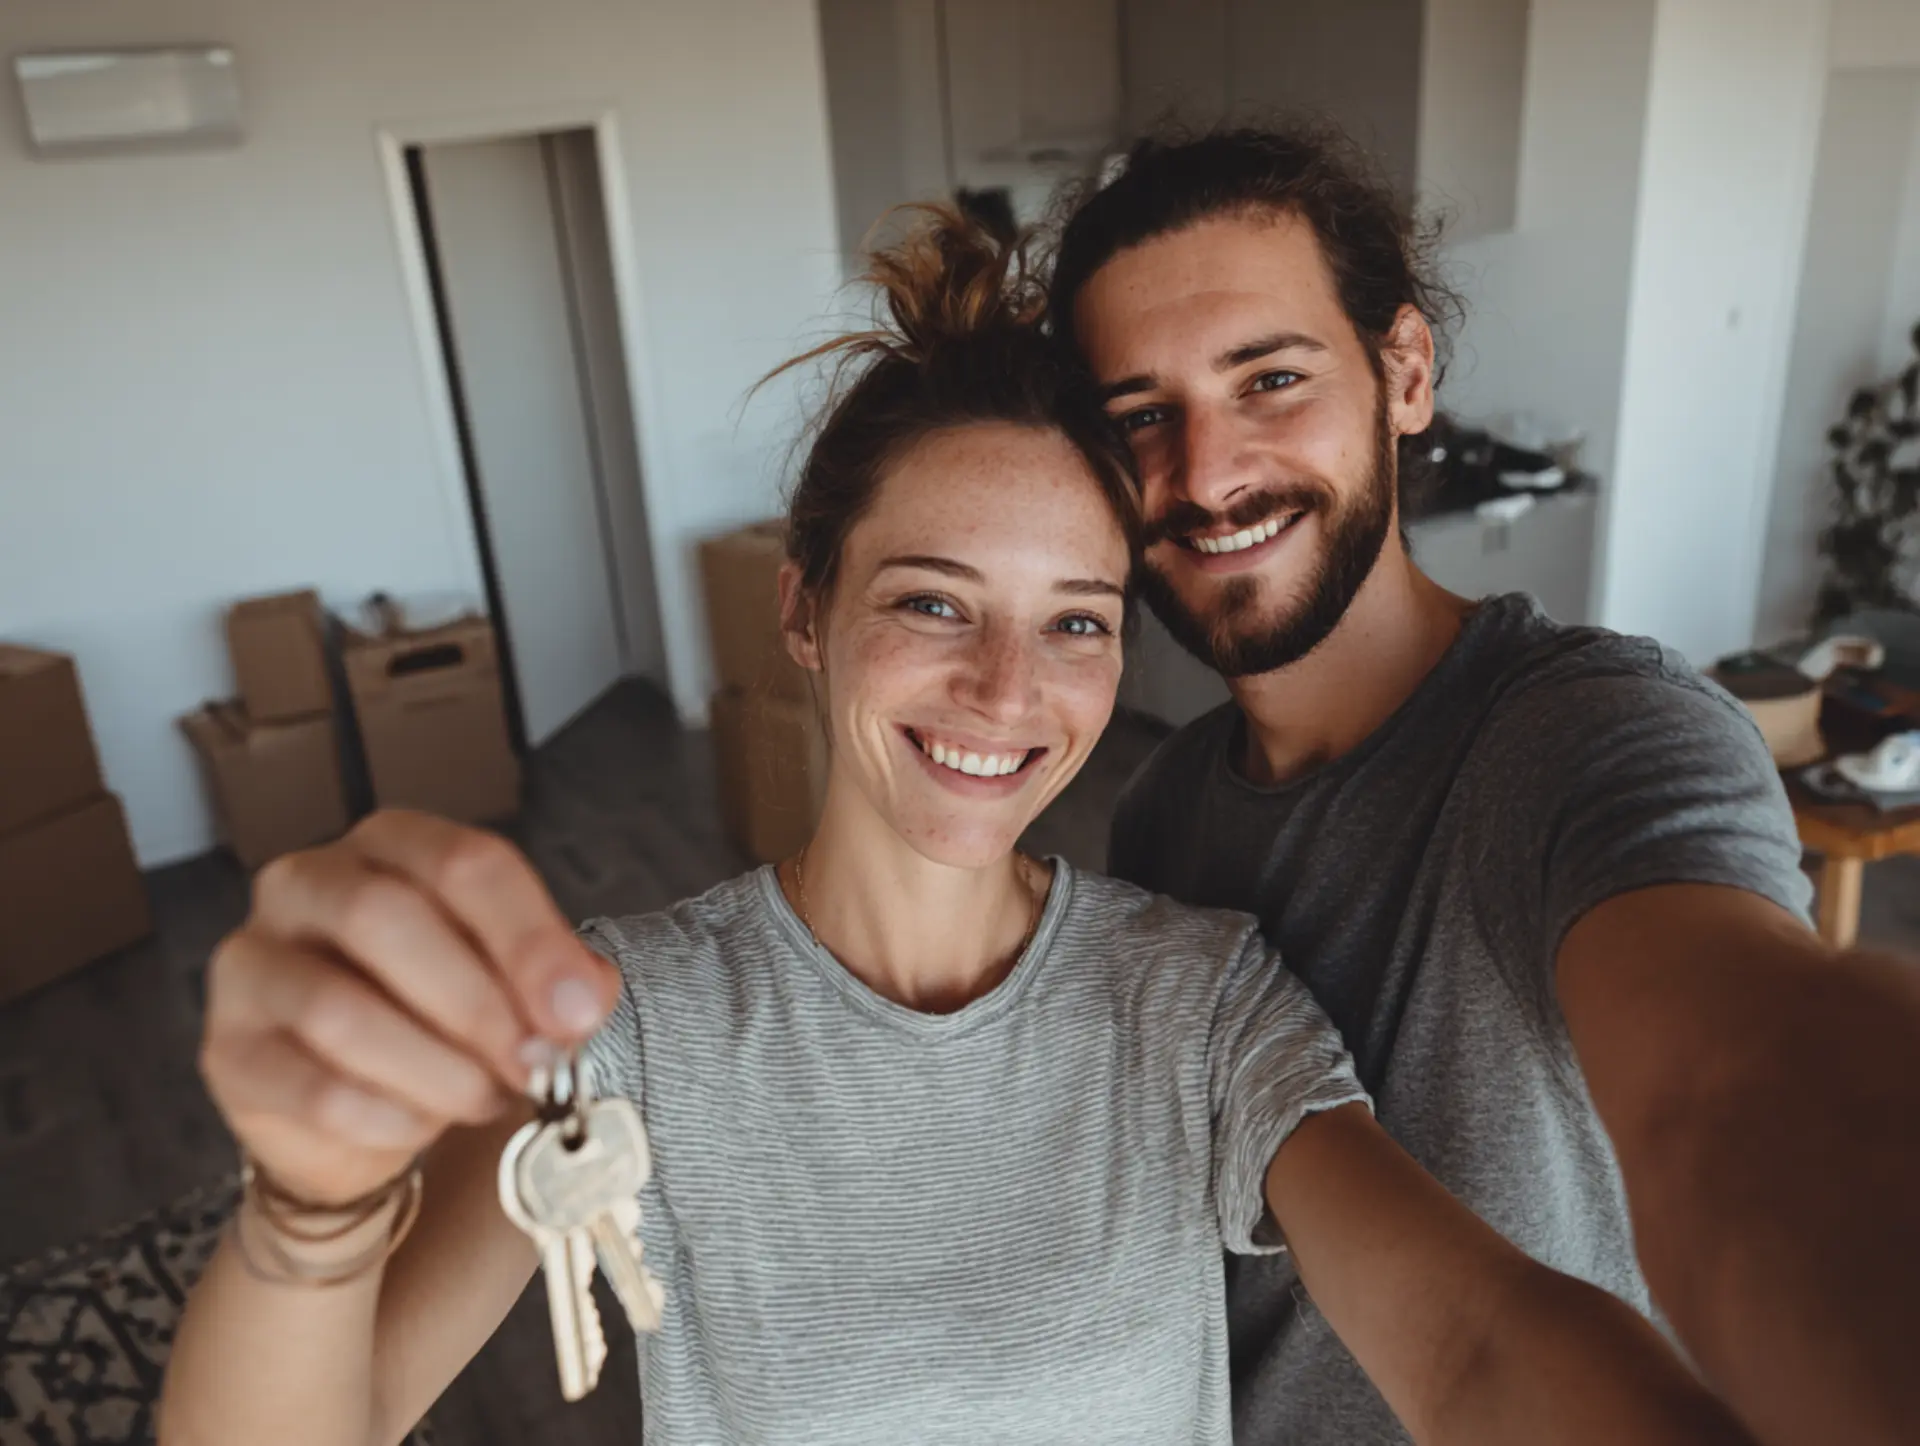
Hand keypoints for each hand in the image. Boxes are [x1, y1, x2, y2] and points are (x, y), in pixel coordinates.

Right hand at [200, 810, 619, 1205]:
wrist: (348, 1117)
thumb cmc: (437, 1019)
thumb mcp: (510, 983)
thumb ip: (555, 980)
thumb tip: (581, 1000)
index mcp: (391, 845)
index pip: (464, 862)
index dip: (528, 938)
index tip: (575, 1012)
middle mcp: (306, 883)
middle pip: (386, 918)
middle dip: (478, 1003)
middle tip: (534, 1065)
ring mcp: (252, 963)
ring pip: (339, 1011)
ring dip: (435, 1068)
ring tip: (484, 1099)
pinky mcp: (226, 1051)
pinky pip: (309, 1087)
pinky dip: (386, 1117)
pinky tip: (422, 1128)